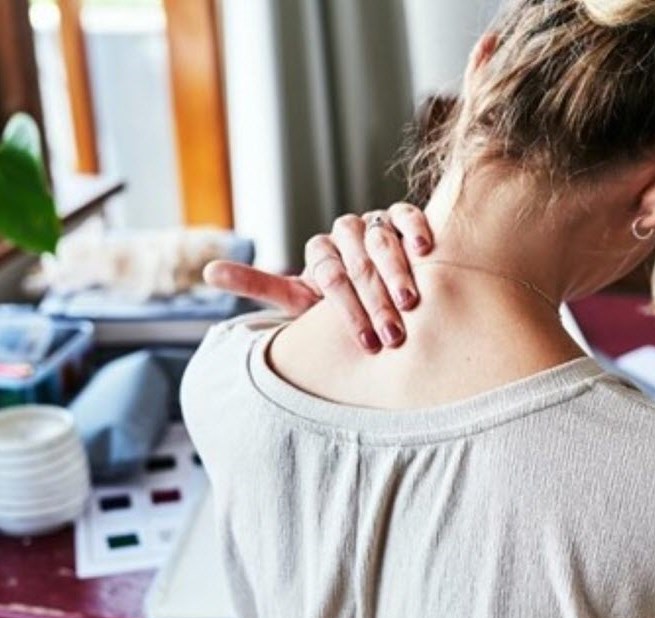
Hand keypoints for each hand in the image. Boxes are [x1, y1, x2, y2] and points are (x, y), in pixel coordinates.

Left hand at [203, 203, 432, 352]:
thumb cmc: (335, 306)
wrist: (378, 293)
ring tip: (411, 302)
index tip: (366, 342)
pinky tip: (425, 251)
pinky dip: (415, 230)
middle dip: (375, 302)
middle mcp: (343, 233)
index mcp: (318, 253)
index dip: (347, 310)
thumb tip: (207, 271)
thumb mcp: (298, 300)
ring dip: (397, 273)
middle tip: (392, 335)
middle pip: (357, 263)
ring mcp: (372, 223)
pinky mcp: (399, 216)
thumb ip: (259, 286)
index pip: (329, 276)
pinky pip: (406, 215)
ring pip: (380, 240)